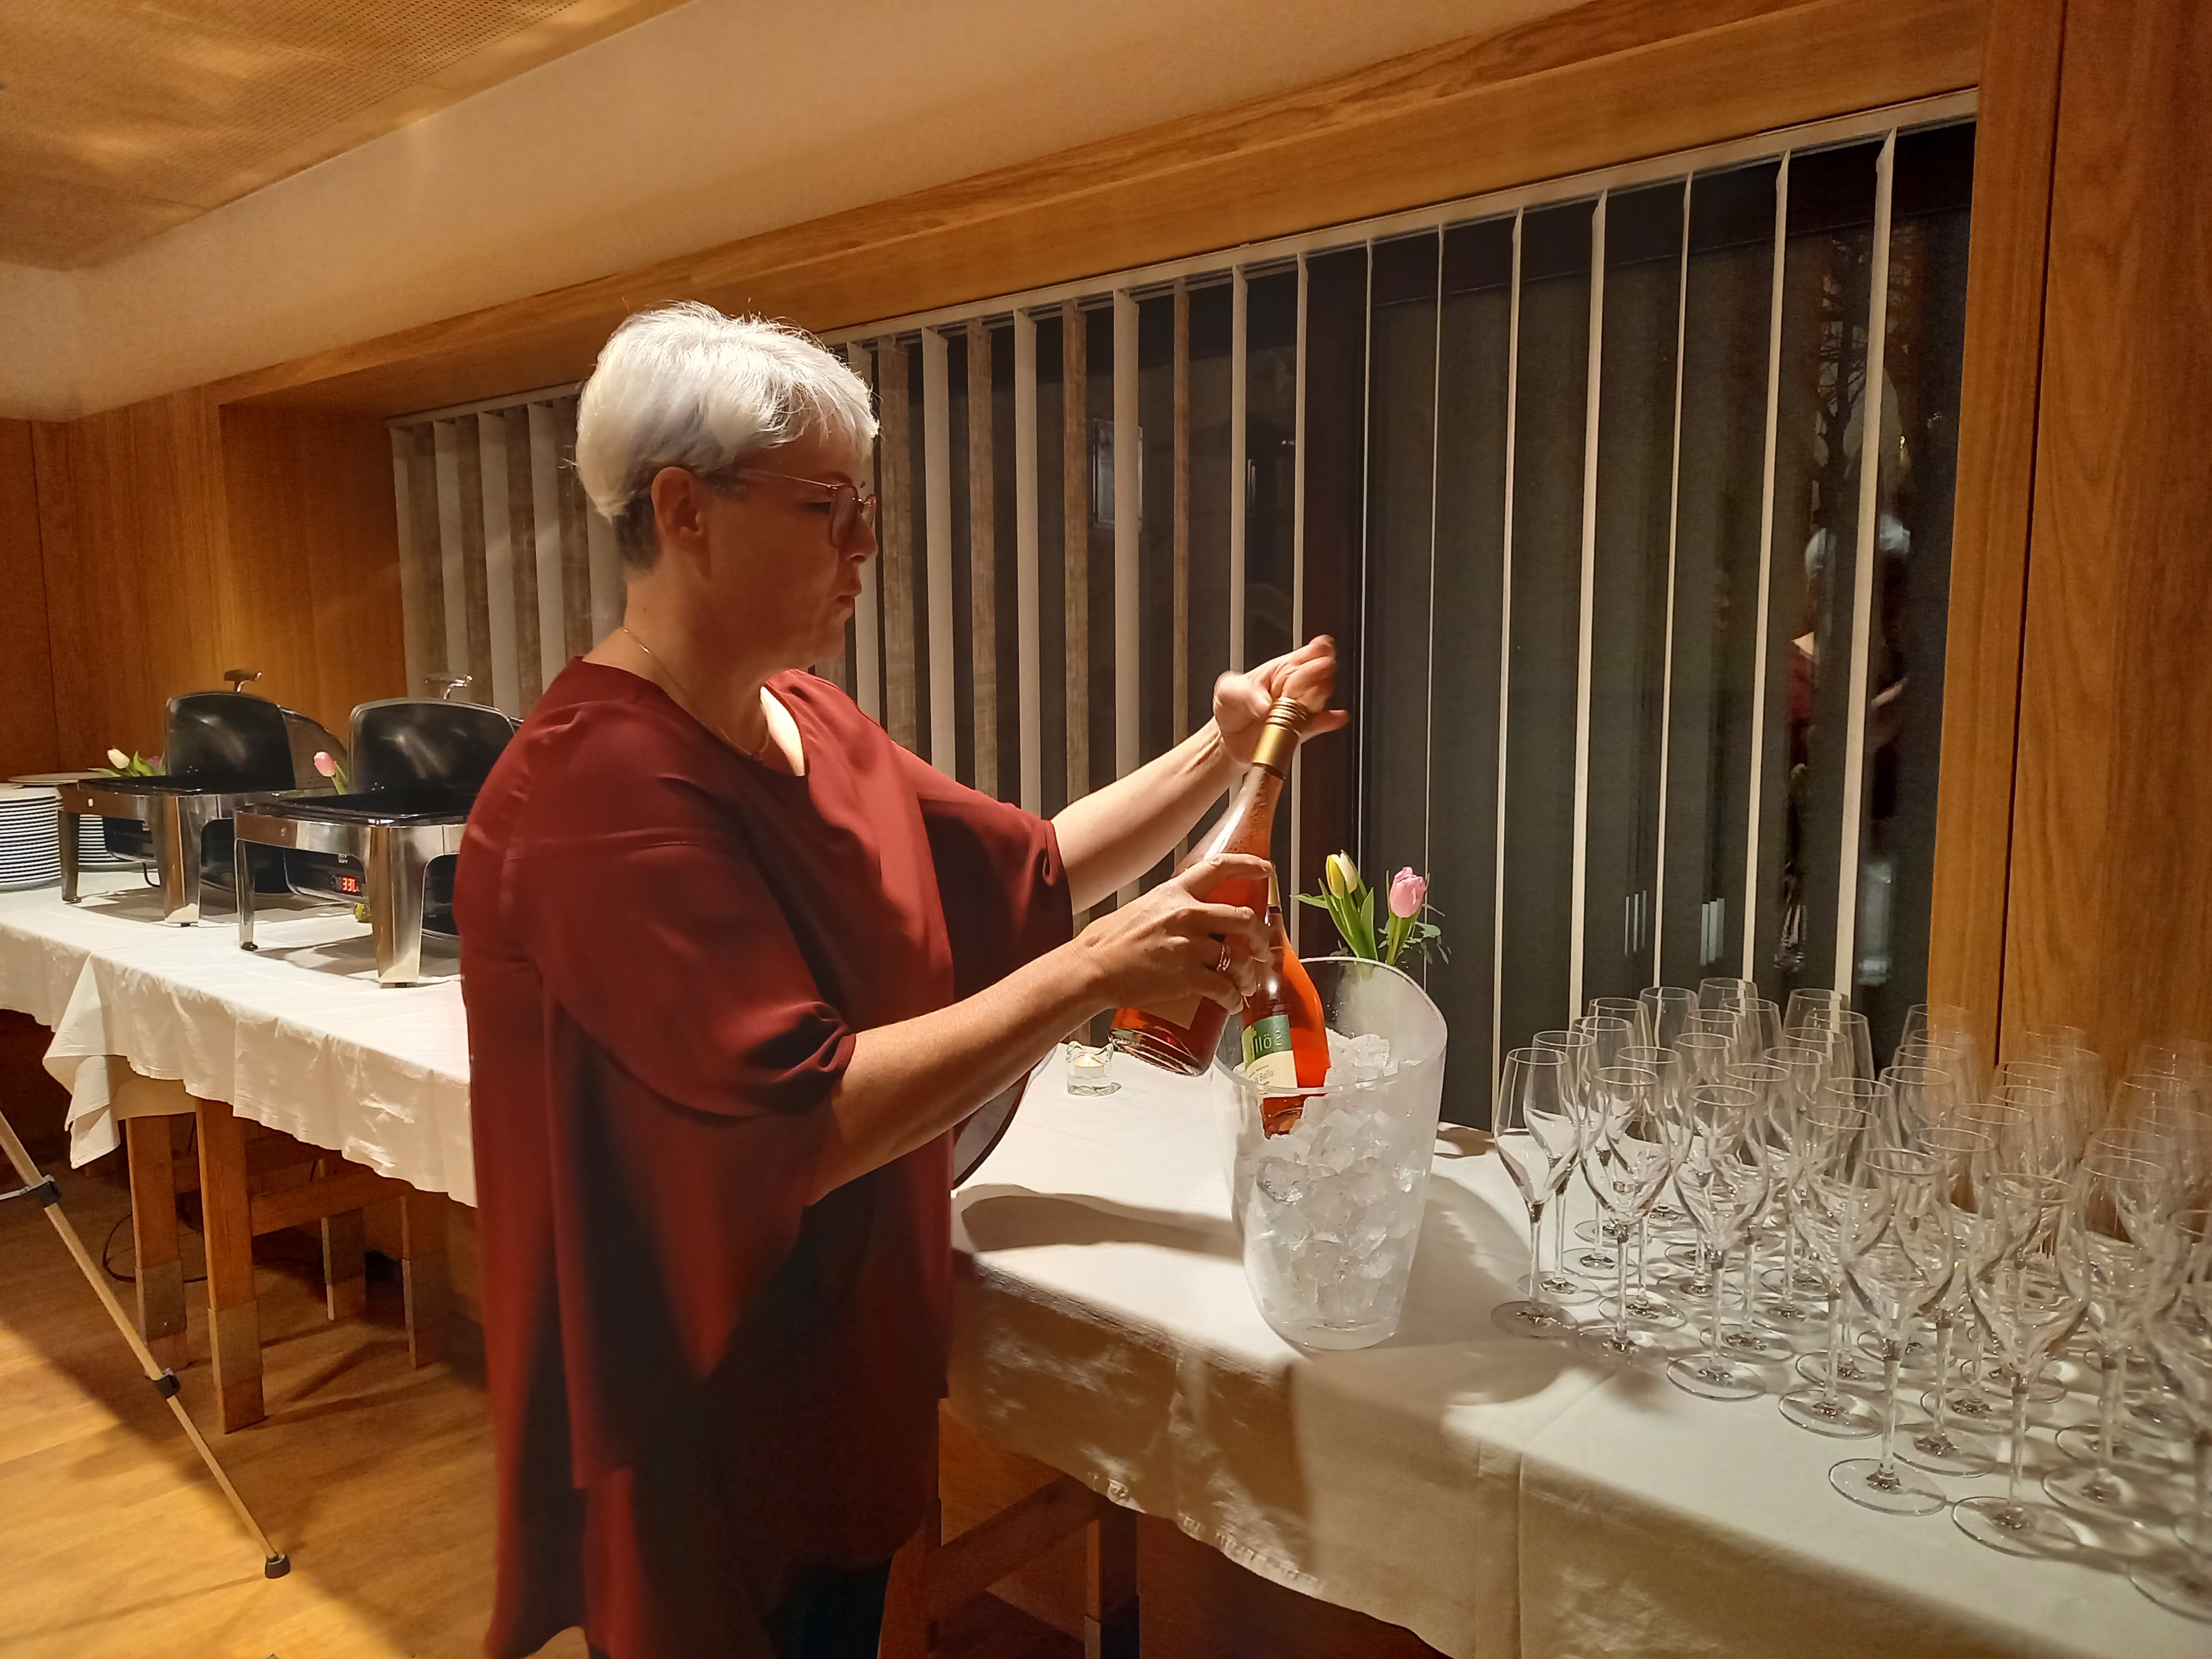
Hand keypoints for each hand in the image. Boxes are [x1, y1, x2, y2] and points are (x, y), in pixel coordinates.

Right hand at [1073, 853, 1270, 1012]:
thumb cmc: (1108, 941)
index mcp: (1174, 894)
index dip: (1247, 865)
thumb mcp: (1141, 908)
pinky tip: (1232, 1003)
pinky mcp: (1187, 977)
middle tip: (1261, 947)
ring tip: (1246, 984)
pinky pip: (1224, 988)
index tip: (1265, 869)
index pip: (1218, 869)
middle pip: (1243, 917)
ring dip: (1248, 974)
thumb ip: (1170, 909)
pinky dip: (1233, 999)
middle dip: (1259, 935)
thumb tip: (1190, 917)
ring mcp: (1189, 946)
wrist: (1093, 968)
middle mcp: (1187, 915)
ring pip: (1238, 958)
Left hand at [1213, 636, 1350, 765]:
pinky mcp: (1301, 730)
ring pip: (1320, 699)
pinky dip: (1328, 722)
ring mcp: (1300, 709)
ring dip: (1321, 694)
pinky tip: (1334, 718)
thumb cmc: (1231, 707)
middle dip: (1319, 671)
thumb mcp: (1229, 690)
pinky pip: (1318, 725)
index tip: (1321, 648)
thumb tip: (1264, 704)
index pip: (1305, 655)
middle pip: (1317, 675)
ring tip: (1315, 693)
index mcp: (1281, 670)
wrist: (1228, 739)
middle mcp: (1295, 688)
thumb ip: (1246, 694)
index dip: (1317, 649)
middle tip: (1319, 670)